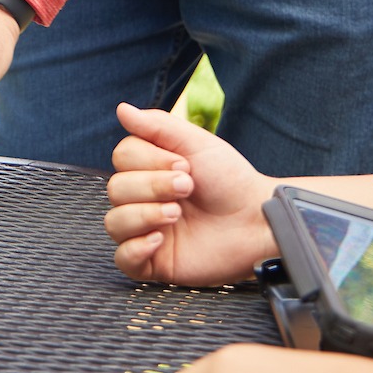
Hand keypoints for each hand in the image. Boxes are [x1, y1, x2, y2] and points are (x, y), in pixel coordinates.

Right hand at [105, 104, 275, 285]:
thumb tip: (122, 109)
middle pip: (115, 189)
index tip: (184, 166)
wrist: (258, 220)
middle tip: (187, 187)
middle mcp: (143, 199)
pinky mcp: (156, 263)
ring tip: (177, 213)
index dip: (148, 160)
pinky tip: (160, 240)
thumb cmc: (231, 181)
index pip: (121, 158)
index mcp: (149, 170)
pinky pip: (123, 259)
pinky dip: (135, 248)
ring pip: (114, 222)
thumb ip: (157, 125)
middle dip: (152, 186)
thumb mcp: (197, 143)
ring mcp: (147, 231)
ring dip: (144, 214)